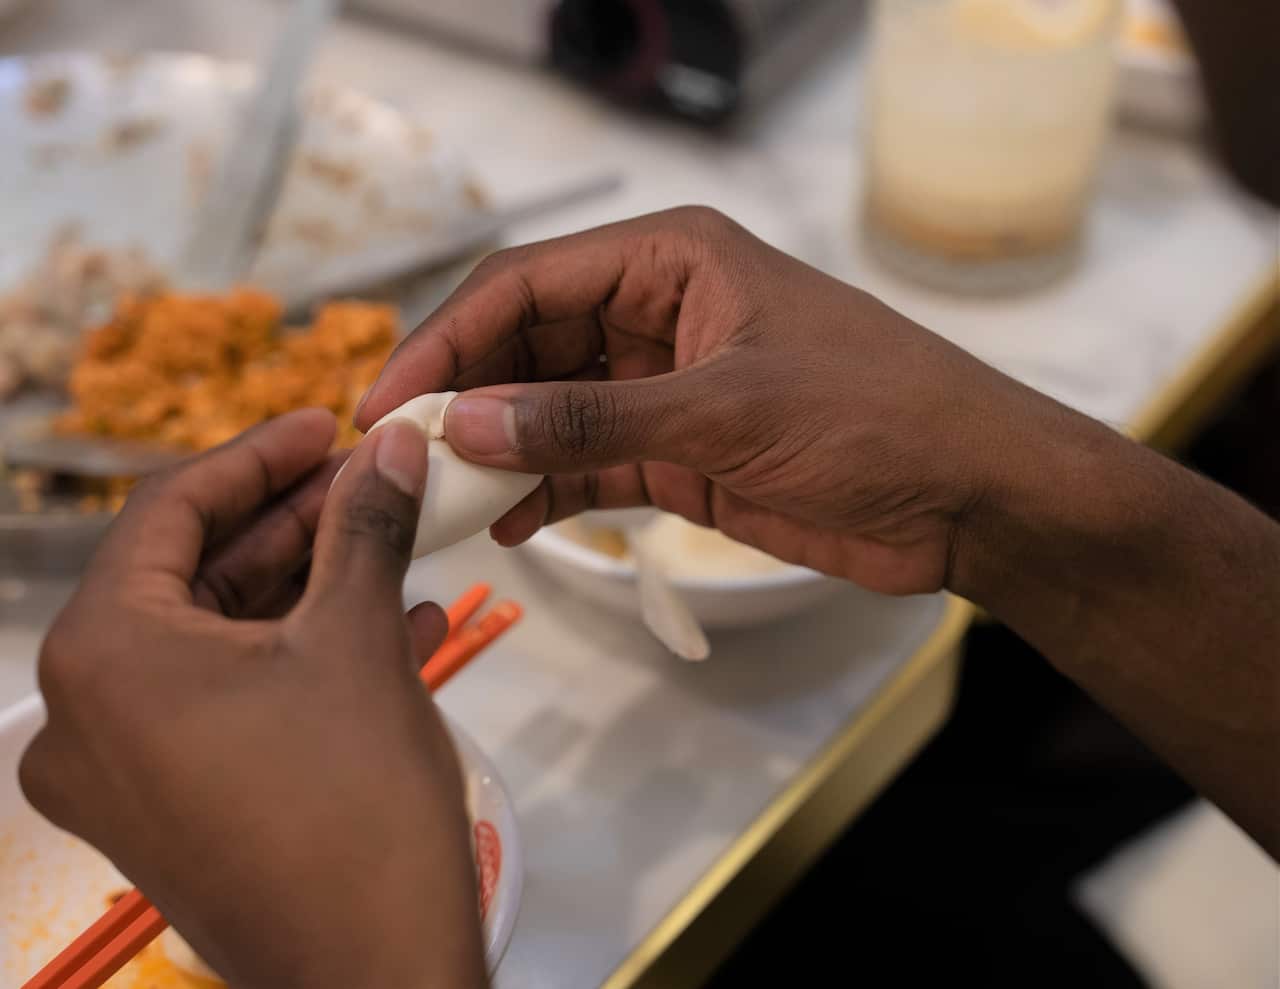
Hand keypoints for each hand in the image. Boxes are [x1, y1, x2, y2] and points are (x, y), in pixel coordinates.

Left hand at [19, 410, 487, 988]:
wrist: (372, 973)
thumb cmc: (353, 807)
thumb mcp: (358, 638)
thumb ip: (365, 525)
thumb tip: (387, 450)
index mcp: (101, 656)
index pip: (171, 512)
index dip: (258, 456)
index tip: (323, 425)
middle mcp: (83, 715)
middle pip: (193, 577)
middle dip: (292, 525)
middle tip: (366, 484)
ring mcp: (119, 774)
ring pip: (215, 641)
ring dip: (306, 589)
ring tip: (391, 547)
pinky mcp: (165, 812)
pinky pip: (224, 703)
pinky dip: (295, 659)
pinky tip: (389, 625)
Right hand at [357, 207, 1033, 595]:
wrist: (965, 496)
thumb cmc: (869, 416)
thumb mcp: (727, 409)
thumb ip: (594, 418)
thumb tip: (471, 422)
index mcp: (671, 261)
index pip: (528, 284)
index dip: (450, 339)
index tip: (391, 401)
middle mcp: (656, 316)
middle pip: (528, 347)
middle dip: (466, 399)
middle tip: (401, 460)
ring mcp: (665, 390)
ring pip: (550, 412)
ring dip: (497, 452)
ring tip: (437, 500)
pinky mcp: (680, 457)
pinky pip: (588, 466)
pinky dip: (545, 492)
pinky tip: (505, 523)